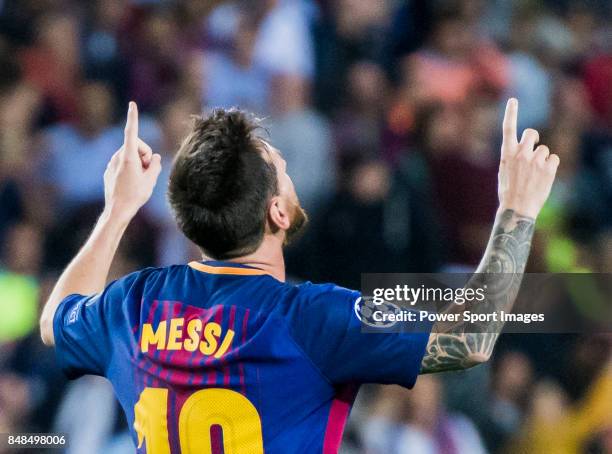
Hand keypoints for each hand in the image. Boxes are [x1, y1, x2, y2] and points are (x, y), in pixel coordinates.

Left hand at [104, 102, 161, 220]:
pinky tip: (130, 184)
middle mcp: (118, 157)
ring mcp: (112, 164)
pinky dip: (130, 169)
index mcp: (128, 156)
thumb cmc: (135, 195)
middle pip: (136, 146)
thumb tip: (155, 157)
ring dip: (138, 163)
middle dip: (145, 155)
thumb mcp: (152, 179)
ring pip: (130, 156)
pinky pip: (123, 164)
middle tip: (148, 171)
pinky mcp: (109, 171)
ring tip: (139, 180)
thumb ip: (156, 164)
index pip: (132, 132)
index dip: (133, 118)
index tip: (132, 104)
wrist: (117, 210)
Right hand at [497, 98, 559, 218]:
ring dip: (542, 159)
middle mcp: (521, 154)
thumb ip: (514, 157)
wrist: (517, 208)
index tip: (513, 100)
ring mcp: (535, 160)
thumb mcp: (505, 171)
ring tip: (535, 174)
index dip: (511, 113)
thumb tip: (527, 150)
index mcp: (507, 154)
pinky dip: (551, 166)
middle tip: (533, 147)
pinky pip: (554, 159)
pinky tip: (544, 177)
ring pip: (544, 150)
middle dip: (533, 138)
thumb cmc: (509, 191)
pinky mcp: (548, 168)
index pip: (508, 129)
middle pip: (531, 134)